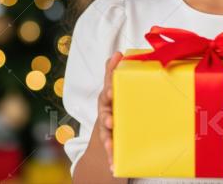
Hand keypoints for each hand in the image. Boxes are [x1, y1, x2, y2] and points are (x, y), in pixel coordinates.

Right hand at [97, 51, 123, 174]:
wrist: (109, 126)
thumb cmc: (114, 102)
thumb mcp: (114, 87)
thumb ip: (114, 71)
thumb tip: (118, 53)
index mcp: (108, 98)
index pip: (107, 92)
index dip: (108, 92)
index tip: (110, 93)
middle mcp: (105, 113)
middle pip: (104, 115)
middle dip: (106, 118)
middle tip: (110, 120)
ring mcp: (107, 129)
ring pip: (106, 136)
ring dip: (108, 141)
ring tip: (110, 147)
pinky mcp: (112, 143)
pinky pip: (111, 152)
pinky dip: (111, 159)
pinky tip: (114, 168)